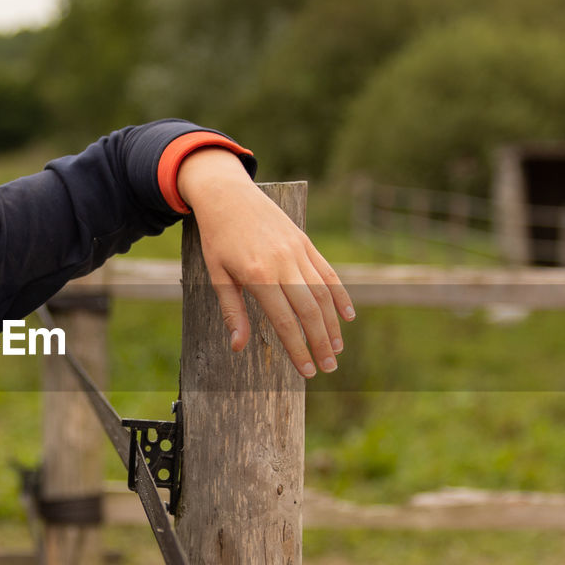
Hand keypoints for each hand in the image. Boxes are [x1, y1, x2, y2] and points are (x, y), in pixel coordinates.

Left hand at [177, 148, 354, 377]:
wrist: (226, 194)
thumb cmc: (218, 238)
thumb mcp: (217, 275)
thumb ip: (232, 311)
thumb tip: (238, 346)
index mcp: (258, 276)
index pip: (284, 321)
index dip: (298, 349)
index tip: (306, 371)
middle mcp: (282, 264)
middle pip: (309, 311)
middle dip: (321, 342)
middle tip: (328, 367)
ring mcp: (297, 251)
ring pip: (323, 293)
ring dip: (332, 324)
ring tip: (337, 348)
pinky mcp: (304, 241)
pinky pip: (327, 272)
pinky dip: (340, 294)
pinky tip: (347, 315)